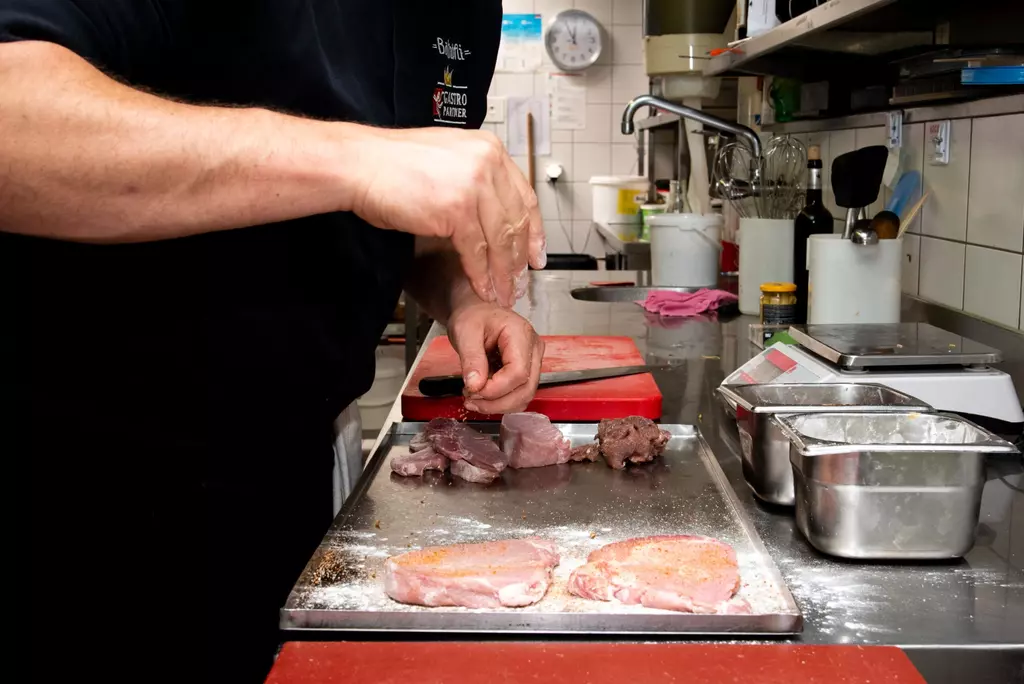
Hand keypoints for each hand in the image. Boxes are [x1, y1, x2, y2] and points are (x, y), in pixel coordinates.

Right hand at [349, 127, 544, 307]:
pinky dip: (480, 275)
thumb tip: (492, 210)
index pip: (525, 197)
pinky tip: (483, 288)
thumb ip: (475, 179)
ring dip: (503, 274)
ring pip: (500, 241)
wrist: (360, 163)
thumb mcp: (448, 160)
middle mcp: (487, 164)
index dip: (535, 231)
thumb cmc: (393, 164)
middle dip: (520, 259)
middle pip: (516, 222)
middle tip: (521, 281)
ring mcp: (473, 186)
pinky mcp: (456, 210)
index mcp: (489, 150)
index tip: (537, 254)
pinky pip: (476, 252)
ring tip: (504, 292)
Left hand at [447, 302, 543, 413]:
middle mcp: (533, 347)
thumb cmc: (472, 316)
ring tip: (474, 399)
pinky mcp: (527, 370)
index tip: (471, 390)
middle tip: (470, 400)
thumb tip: (475, 386)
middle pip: (526, 388)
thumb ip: (471, 359)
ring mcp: (533, 360)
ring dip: (498, 405)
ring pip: (525, 395)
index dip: (495, 388)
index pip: (518, 372)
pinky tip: (482, 396)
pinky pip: (519, 393)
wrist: (475, 312)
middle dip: (497, 402)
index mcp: (521, 333)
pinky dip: (501, 401)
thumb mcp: (464, 332)